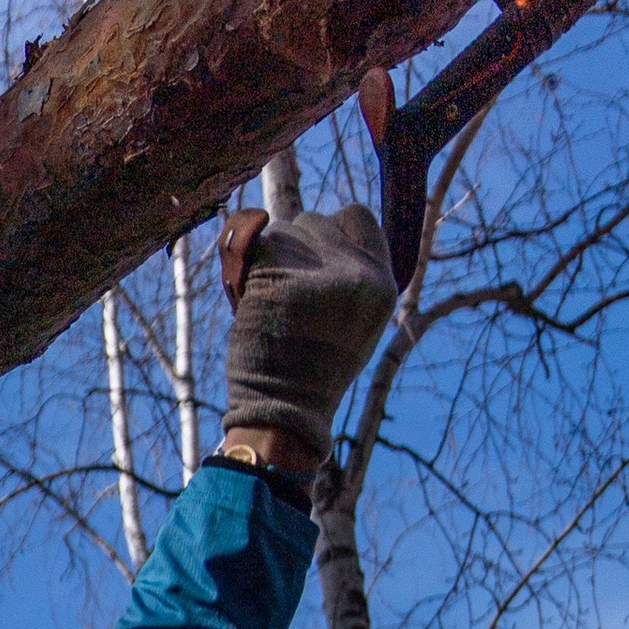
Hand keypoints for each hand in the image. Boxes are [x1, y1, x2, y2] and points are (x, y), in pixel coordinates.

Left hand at [215, 203, 396, 471]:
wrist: (285, 411)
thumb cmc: (312, 376)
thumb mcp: (353, 324)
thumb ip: (349, 277)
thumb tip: (321, 234)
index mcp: (381, 284)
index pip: (358, 217)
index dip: (331, 231)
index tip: (315, 256)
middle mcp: (357, 269)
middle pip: (316, 221)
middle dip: (296, 247)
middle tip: (287, 290)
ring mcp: (317, 265)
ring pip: (283, 230)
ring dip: (269, 258)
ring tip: (271, 302)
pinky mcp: (279, 264)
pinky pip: (256, 242)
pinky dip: (247, 266)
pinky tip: (252, 300)